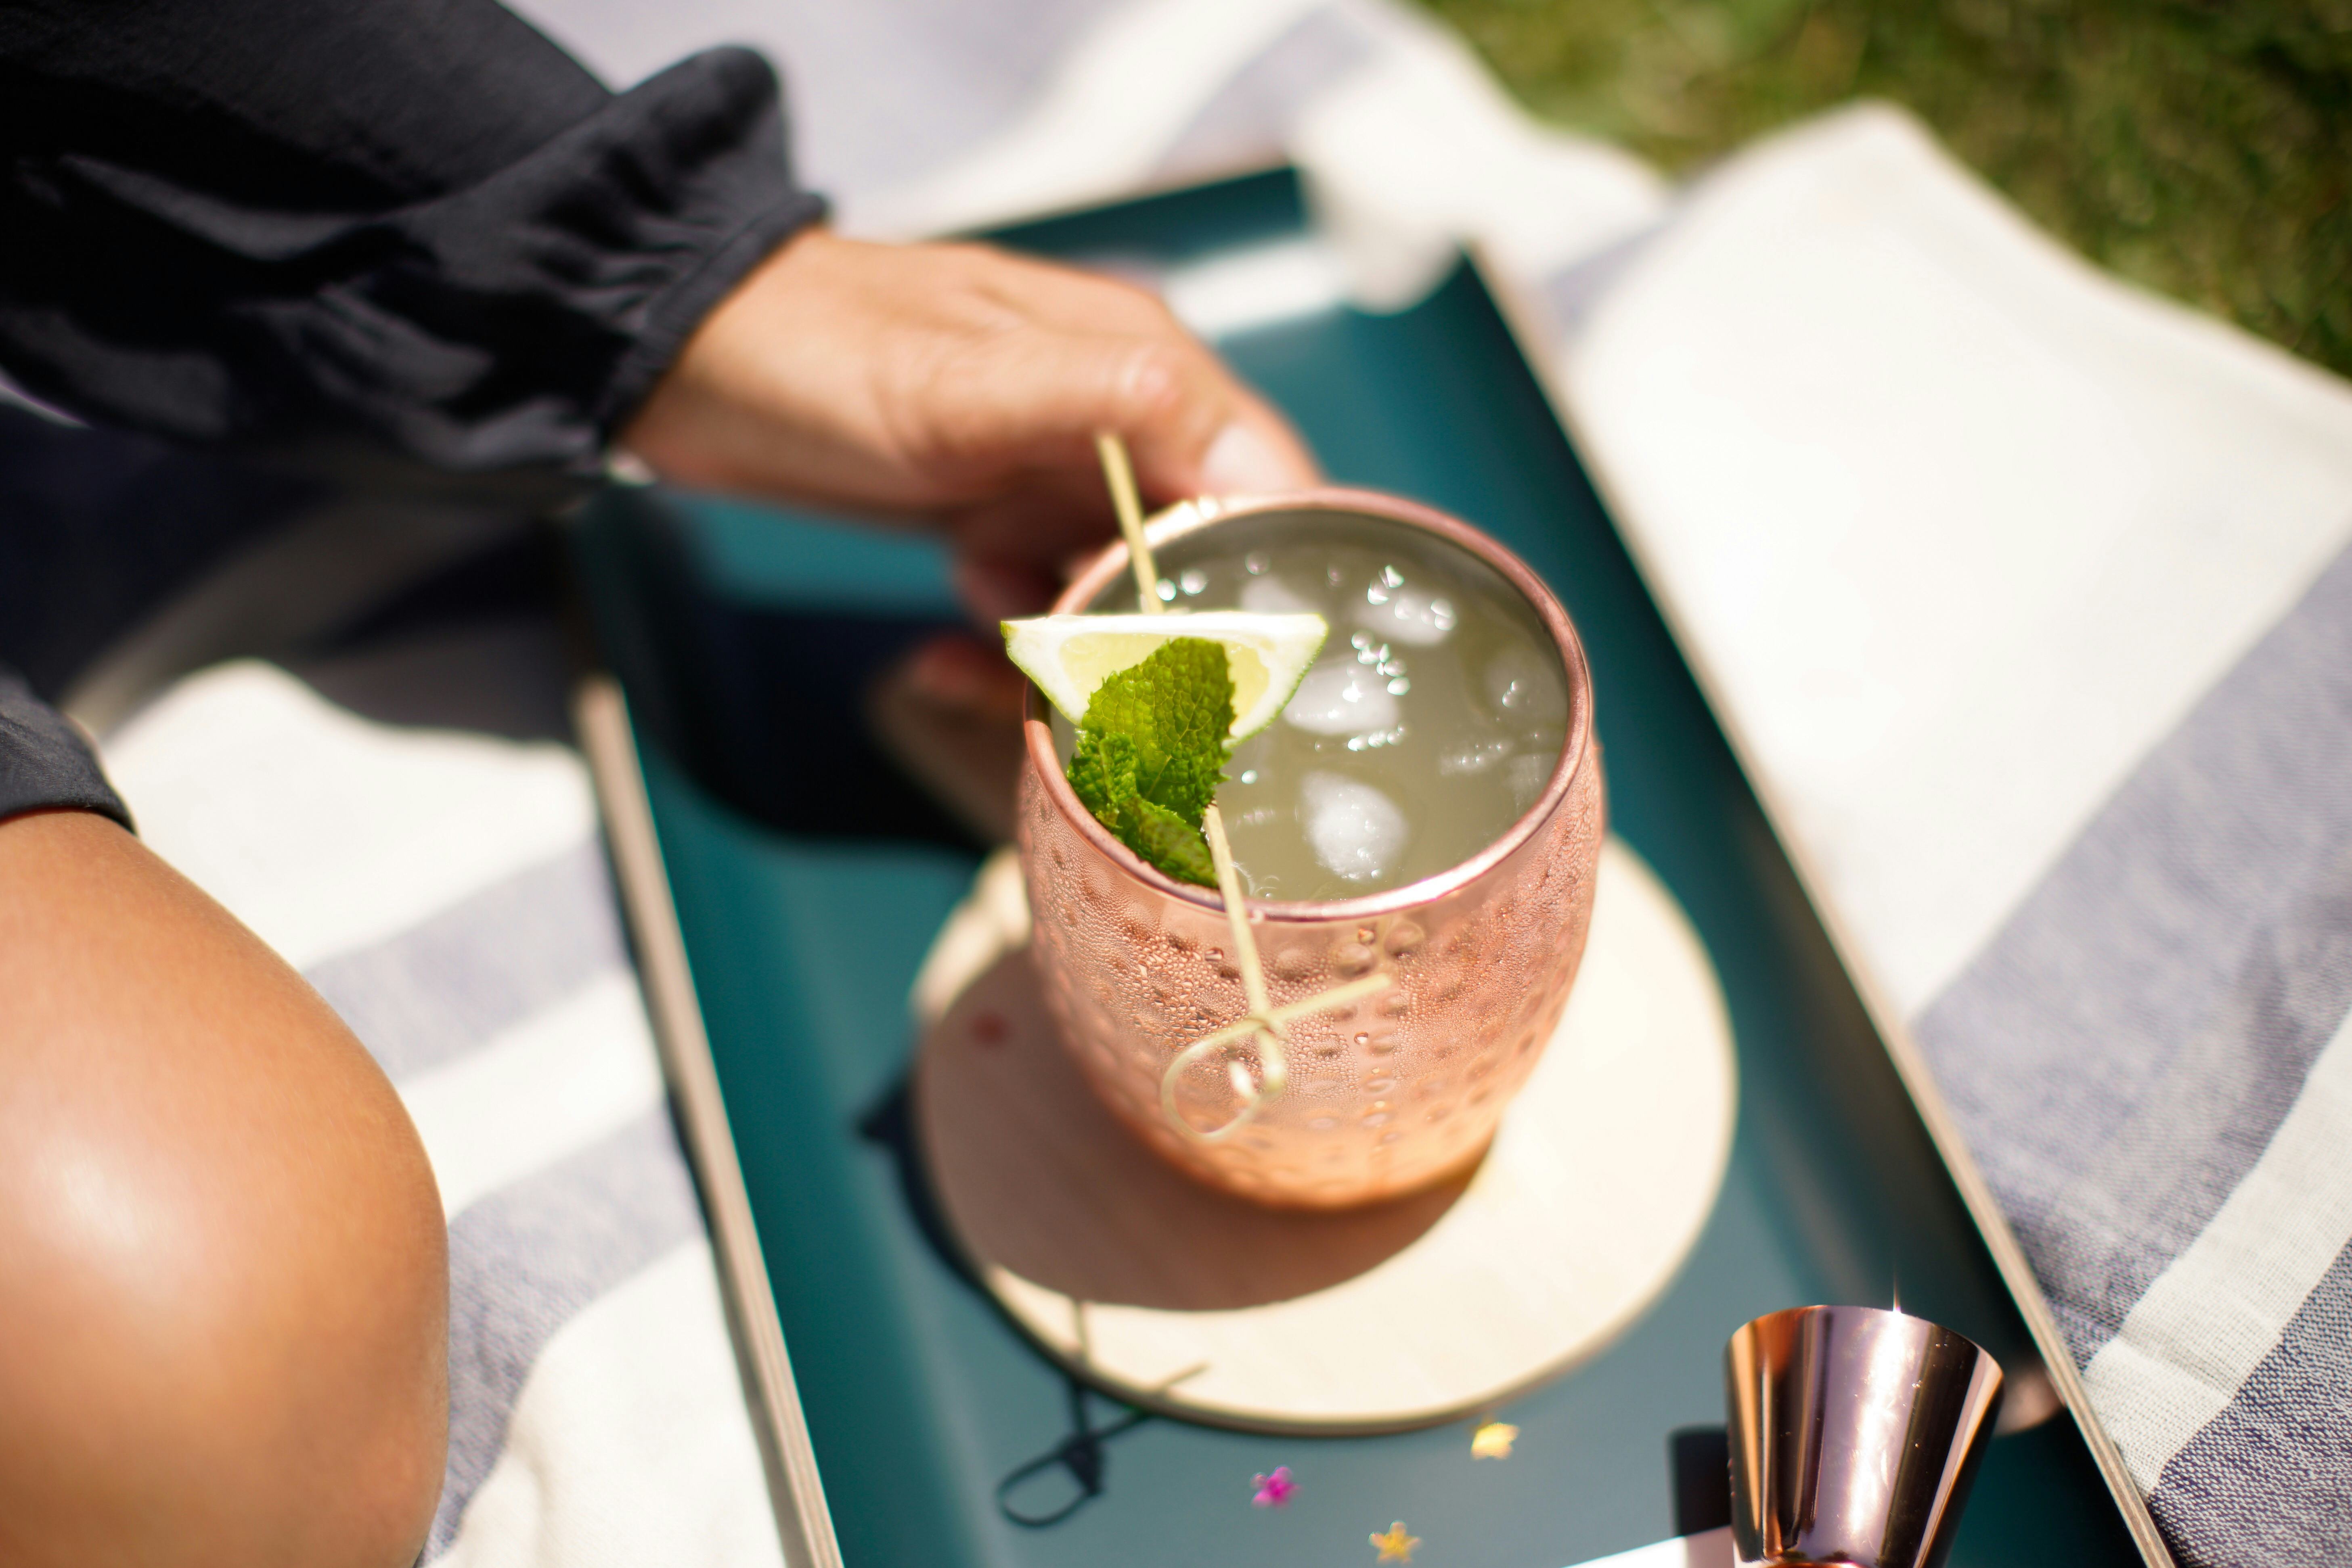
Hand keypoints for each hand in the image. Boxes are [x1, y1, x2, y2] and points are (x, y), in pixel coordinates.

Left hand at [618, 228, 1319, 621]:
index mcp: (1142, 368)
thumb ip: (1102, 400)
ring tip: (986, 632)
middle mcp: (1120, 424)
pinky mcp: (1003, 518)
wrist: (687, 362)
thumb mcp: (959, 381)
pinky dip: (1008, 645)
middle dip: (1154, 635)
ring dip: (1068, 648)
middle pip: (1200, 561)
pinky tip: (947, 648)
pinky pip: (1045, 607)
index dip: (1262, 582)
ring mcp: (1059, 475)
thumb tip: (1232, 441)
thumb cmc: (819, 352)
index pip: (1263, 487)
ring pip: (1122, 600)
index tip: (1225, 666)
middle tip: (1082, 676)